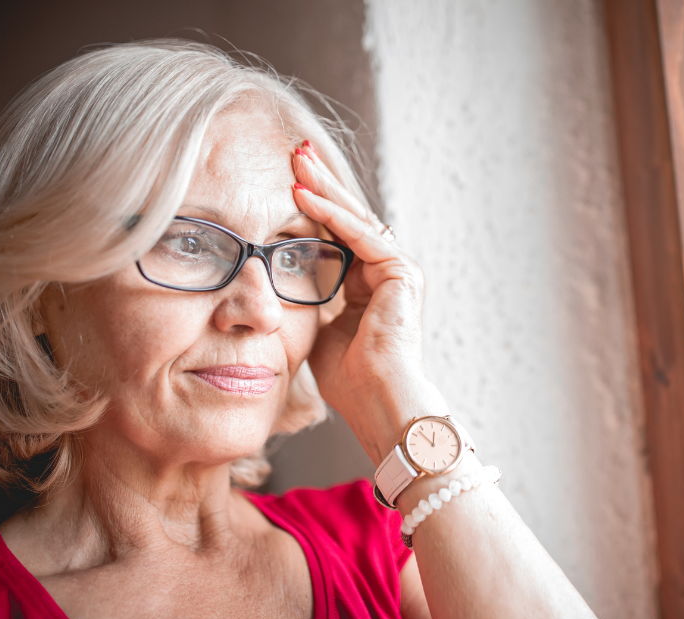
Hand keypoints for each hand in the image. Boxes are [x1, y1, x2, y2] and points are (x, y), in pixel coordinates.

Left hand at [290, 142, 447, 464]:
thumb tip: (280, 288)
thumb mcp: (319, 330)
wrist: (379, 402)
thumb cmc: (351, 380)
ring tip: (296, 160)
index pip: (339, 234)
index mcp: (370, 284)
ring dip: (324, 187)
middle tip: (295, 151)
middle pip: (349, 217)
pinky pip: (362, 236)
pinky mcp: (403, 273)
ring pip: (356, 219)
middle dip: (321, 183)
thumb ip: (311, 303)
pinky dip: (332, 215)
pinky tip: (304, 195)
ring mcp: (400, 271)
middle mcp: (389, 271)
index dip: (314, 206)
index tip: (286, 181)